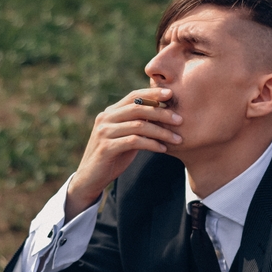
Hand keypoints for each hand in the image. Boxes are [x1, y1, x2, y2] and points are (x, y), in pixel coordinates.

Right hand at [65, 88, 181, 219]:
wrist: (90, 178)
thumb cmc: (112, 156)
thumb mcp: (125, 136)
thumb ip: (138, 124)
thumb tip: (161, 113)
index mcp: (111, 112)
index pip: (134, 96)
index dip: (153, 93)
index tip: (171, 94)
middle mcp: (106, 118)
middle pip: (138, 109)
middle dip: (162, 113)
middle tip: (180, 120)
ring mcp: (104, 132)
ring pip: (139, 126)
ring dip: (161, 132)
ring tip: (178, 139)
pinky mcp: (106, 147)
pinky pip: (134, 141)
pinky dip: (151, 144)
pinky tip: (163, 149)